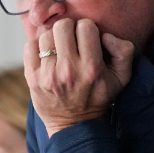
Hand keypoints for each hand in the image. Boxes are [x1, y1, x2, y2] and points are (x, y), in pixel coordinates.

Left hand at [24, 18, 134, 136]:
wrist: (75, 125)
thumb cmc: (99, 97)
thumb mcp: (122, 77)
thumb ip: (124, 51)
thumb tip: (106, 35)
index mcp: (92, 68)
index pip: (85, 27)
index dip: (87, 29)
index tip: (87, 39)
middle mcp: (68, 70)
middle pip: (62, 26)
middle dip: (69, 29)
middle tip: (71, 40)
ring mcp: (47, 74)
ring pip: (45, 34)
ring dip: (53, 38)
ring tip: (59, 48)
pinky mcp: (32, 78)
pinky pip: (30, 46)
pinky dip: (37, 46)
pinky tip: (47, 55)